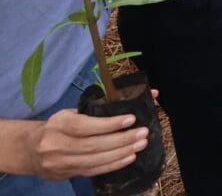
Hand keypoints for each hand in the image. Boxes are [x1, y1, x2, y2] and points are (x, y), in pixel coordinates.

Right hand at [23, 110, 148, 180]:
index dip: (108, 124)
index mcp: (59, 124)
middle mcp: (56, 144)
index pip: (85, 125)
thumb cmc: (58, 126)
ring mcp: (60, 162)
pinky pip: (93, 171)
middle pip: (93, 145)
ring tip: (140, 144)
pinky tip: (129, 157)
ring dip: (121, 153)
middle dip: (122, 140)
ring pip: (95, 160)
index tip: (131, 119)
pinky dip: (113, 165)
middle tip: (142, 133)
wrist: (30, 149)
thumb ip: (99, 108)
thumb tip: (139, 96)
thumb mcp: (70, 113)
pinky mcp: (66, 174)